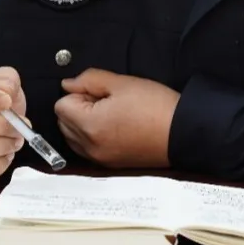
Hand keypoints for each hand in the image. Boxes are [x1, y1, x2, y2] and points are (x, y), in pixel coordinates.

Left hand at [55, 69, 179, 168]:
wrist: (182, 132)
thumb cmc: (155, 106)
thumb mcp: (122, 83)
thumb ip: (89, 80)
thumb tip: (67, 84)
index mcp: (90, 125)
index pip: (61, 105)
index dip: (79, 92)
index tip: (100, 91)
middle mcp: (89, 147)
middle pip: (63, 122)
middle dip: (78, 108)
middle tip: (107, 100)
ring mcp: (99, 158)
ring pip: (73, 137)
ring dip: (83, 123)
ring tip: (112, 113)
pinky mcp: (109, 165)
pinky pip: (86, 149)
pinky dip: (92, 137)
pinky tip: (115, 127)